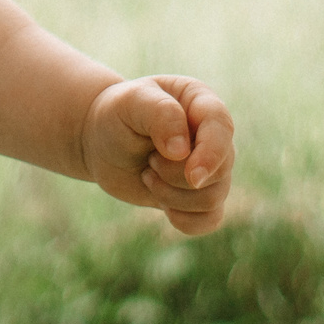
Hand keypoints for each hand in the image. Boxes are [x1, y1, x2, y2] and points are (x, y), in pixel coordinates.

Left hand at [80, 75, 235, 234]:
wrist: (101, 140)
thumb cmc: (117, 114)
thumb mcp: (130, 103)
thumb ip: (159, 114)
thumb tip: (182, 151)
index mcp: (201, 103)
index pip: (222, 128)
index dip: (211, 154)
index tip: (192, 176)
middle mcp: (212, 135)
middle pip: (220, 170)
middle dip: (176, 176)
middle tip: (149, 161)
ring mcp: (208, 166)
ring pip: (213, 198)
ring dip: (173, 196)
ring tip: (147, 174)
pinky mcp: (198, 194)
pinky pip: (210, 219)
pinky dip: (185, 220)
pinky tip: (162, 204)